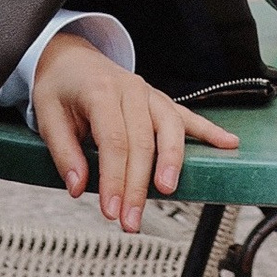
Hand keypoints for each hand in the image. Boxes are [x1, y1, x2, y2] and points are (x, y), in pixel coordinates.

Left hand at [31, 34, 238, 232]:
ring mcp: (150, 94)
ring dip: (172, 162)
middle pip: (143, 141)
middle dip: (138, 186)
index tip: (111, 211)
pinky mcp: (160, 101)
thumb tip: (78, 187)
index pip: (113, 141)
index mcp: (101, 91)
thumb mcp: (47, 115)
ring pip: (170, 128)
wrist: (72, 56)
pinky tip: (229, 144)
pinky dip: (209, 130)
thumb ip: (63, 152)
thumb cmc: (60, 86)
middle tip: (130, 221)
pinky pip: (188, 116)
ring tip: (168, 190)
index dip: (114, 179)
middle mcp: (131, 90)